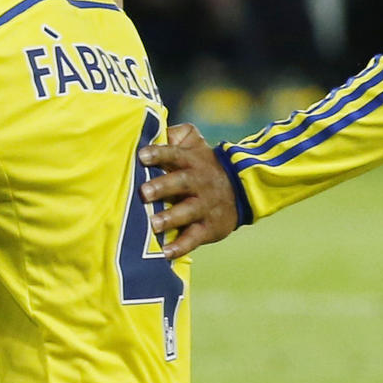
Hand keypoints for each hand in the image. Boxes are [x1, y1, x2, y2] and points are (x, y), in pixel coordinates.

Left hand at [139, 123, 240, 257]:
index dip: (159, 154)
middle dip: (162, 187)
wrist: (241, 190)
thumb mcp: (196, 145)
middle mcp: (199, 183)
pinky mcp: (209, 227)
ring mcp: (204, 206)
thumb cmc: (204, 165)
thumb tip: (154, 129)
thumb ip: (177, 136)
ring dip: (170, 218)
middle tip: (144, 193)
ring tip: (153, 224)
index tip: (141, 156)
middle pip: (181, 182)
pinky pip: (194, 238)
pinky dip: (180, 246)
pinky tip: (165, 253)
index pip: (175, 154)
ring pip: (188, 211)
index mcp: (192, 161)